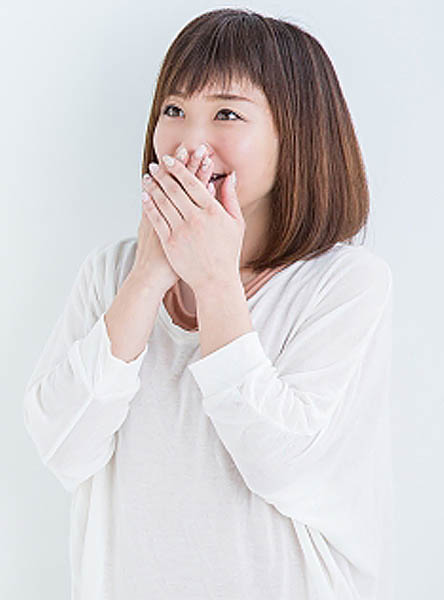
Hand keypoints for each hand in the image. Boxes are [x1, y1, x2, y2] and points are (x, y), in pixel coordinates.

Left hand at [142, 148, 244, 292]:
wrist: (215, 280)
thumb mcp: (236, 224)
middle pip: (174, 189)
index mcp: (212, 211)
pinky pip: (157, 219)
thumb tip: (230, 176)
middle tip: (155, 165)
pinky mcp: (170, 243)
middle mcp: (196, 218)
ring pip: (163, 202)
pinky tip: (144, 196)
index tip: (169, 159)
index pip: (192, 182)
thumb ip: (231, 198)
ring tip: (147, 177)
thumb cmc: (227, 253)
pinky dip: (149, 205)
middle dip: (162, 174)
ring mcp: (182, 231)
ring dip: (153, 187)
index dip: (179, 169)